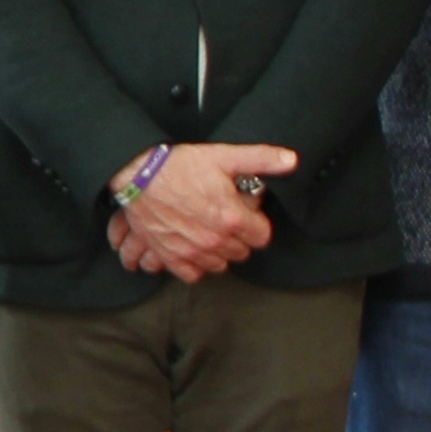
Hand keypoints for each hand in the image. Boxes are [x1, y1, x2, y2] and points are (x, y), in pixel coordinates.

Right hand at [115, 142, 294, 282]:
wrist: (139, 176)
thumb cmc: (178, 166)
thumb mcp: (224, 156)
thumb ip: (261, 159)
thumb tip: (291, 160)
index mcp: (231, 218)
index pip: (262, 237)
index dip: (256, 224)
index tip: (247, 215)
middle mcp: (214, 240)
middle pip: (241, 252)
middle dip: (238, 237)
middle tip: (226, 219)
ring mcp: (192, 251)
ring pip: (219, 265)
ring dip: (219, 252)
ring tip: (210, 232)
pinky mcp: (171, 256)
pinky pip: (193, 274)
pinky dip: (195, 265)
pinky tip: (194, 249)